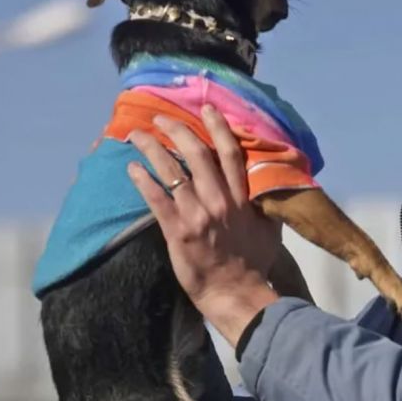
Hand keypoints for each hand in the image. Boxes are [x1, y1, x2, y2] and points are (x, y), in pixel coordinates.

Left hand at [127, 105, 279, 344]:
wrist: (237, 292)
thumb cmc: (254, 263)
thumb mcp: (270, 229)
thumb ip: (264, 204)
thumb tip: (265, 185)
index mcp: (243, 198)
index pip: (230, 154)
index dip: (218, 127)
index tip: (207, 108)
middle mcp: (220, 201)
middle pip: (197, 154)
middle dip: (177, 130)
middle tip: (160, 118)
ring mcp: (198, 215)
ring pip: (172, 171)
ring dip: (152, 149)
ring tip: (136, 136)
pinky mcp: (178, 231)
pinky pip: (157, 199)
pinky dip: (143, 181)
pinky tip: (132, 168)